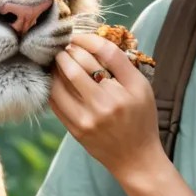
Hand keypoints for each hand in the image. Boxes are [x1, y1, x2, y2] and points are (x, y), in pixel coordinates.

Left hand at [51, 32, 165, 180]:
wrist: (136, 158)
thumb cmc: (141, 119)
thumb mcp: (142, 88)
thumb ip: (122, 64)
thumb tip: (93, 41)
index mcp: (129, 89)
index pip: (105, 52)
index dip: (88, 38)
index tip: (80, 36)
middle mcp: (108, 103)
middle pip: (79, 63)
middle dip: (69, 49)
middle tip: (65, 45)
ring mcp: (88, 118)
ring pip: (62, 80)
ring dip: (57, 66)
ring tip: (59, 60)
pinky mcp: (75, 129)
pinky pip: (56, 100)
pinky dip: (52, 84)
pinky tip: (55, 78)